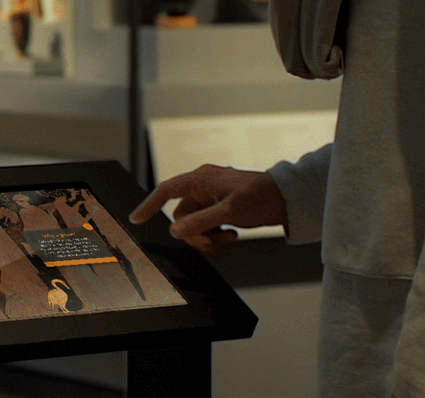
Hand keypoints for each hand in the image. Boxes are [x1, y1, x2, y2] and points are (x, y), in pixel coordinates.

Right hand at [129, 164, 288, 256]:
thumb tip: (175, 232)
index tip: (136, 220)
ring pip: (195, 225)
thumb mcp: (229, 211)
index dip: (149, 205)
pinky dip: (216, 236)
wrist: (288, 199)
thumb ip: (200, 222)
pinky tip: (232, 237)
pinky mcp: (222, 209)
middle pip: (182, 216)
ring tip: (228, 240)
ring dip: (208, 237)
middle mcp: (203, 187)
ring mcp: (212, 199)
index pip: (166, 191)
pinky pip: (207, 226)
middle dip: (195, 234)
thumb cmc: (261, 197)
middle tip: (213, 245)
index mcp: (201, 179)